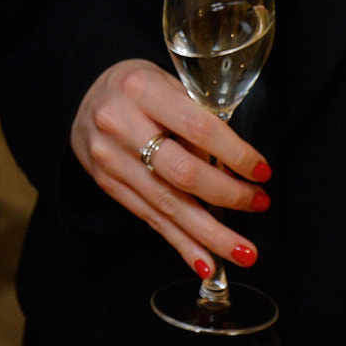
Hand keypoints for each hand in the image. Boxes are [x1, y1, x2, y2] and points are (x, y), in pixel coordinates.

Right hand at [73, 58, 272, 277]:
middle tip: (259, 204)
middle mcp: (121, 125)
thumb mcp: (167, 82)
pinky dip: (182, 244)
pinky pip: (151, 220)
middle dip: (228, 196)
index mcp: (141, 90)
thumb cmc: (138, 88)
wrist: (84, 98)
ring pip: (168, 205)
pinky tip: (206, 263)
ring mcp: (111, 160)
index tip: (261, 171)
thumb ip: (196, 115)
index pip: (198, 128)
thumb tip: (234, 165)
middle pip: (183, 173)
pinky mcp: (108, 185)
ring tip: (244, 252)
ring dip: (210, 234)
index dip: (235, 154)